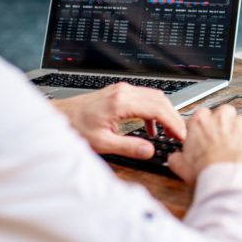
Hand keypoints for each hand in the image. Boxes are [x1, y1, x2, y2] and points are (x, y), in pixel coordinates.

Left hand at [53, 83, 185, 158]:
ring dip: (165, 113)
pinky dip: (154, 111)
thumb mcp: (102, 143)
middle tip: (181, 135)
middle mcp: (124, 91)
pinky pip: (145, 98)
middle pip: (160, 100)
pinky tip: (151, 127)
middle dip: (174, 118)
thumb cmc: (75, 127)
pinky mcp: (120, 93)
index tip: (181, 135)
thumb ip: (128, 147)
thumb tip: (149, 151)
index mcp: (121, 102)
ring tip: (170, 132)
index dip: (173, 123)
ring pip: (154, 97)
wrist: (60, 116)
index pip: (158, 109)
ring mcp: (122, 90)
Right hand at [167, 105, 241, 184]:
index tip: (209, 137)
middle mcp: (222, 116)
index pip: (203, 116)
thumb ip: (177, 158)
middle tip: (226, 142)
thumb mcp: (182, 166)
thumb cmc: (205, 172)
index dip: (207, 127)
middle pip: (226, 114)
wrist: (226, 180)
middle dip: (227, 126)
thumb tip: (175, 158)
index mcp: (201, 121)